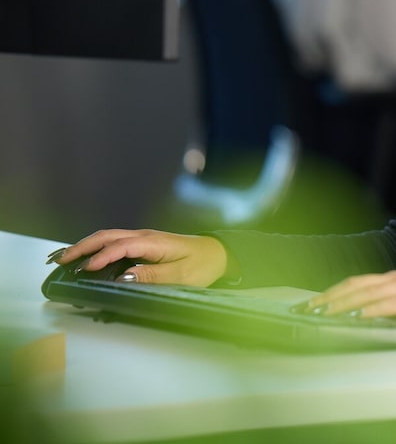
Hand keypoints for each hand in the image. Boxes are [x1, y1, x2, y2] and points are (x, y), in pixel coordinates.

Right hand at [51, 229, 228, 287]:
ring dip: (85, 245)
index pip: (123, 246)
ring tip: (63, 258)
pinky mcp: (142, 243)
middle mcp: (145, 236)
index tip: (86, 269)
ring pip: (108, 237)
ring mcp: (143, 238)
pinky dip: (95, 247)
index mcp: (155, 242)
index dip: (103, 257)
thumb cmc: (202, 264)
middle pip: (109, 236)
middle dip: (83, 247)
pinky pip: (114, 241)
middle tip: (60, 261)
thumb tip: (125, 276)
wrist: (217, 253)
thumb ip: (154, 276)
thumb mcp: (183, 275)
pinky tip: (84, 256)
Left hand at [301, 271, 395, 334]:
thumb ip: (390, 312)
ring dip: (345, 303)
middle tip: (308, 309)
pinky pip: (395, 303)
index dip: (332, 294)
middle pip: (357, 285)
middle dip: (330, 297)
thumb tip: (362, 323)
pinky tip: (361, 316)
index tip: (312, 305)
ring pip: (372, 292)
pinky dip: (375, 309)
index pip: (357, 285)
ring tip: (325, 313)